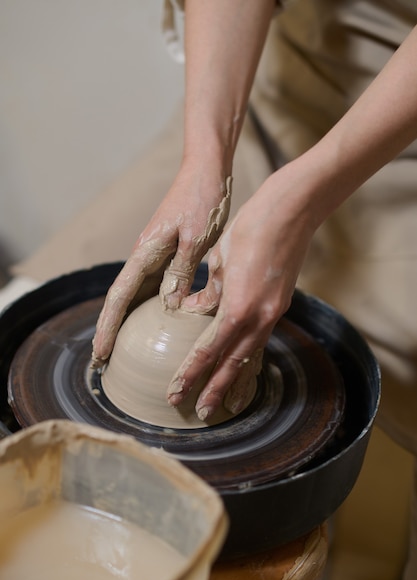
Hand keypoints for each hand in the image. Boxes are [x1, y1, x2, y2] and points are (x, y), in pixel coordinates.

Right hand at [91, 170, 231, 366]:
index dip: (108, 327)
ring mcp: (154, 255)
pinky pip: (153, 287)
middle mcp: (144, 256)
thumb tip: (168, 306)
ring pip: (135, 295)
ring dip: (126, 322)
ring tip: (120, 349)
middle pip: (121, 300)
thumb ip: (180, 271)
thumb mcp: (196, 238)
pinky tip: (152, 323)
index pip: (119, 297)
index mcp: (146, 252)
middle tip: (102, 361)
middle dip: (109, 330)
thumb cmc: (202, 199)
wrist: (207, 171)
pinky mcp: (167, 254)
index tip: (100, 353)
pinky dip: (147, 307)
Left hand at [167, 166, 317, 419]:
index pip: (209, 351)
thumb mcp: (220, 263)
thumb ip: (209, 295)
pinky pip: (261, 340)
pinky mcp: (278, 305)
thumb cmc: (249, 230)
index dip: (191, 374)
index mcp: (237, 307)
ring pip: (251, 356)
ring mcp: (273, 313)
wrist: (290, 212)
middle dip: (215, 389)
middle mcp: (258, 317)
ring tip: (228, 404)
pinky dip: (251, 359)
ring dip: (237, 381)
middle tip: (200, 412)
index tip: (176, 392)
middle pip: (233, 363)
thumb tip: (194, 314)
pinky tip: (245, 368)